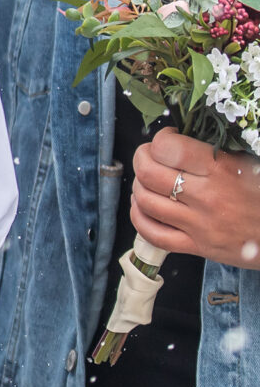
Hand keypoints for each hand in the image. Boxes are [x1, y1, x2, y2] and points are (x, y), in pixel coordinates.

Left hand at [130, 127, 259, 266]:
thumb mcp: (250, 163)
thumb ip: (216, 151)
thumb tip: (180, 138)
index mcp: (222, 170)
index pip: (168, 148)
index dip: (160, 139)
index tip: (167, 139)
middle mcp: (207, 197)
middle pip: (149, 173)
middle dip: (141, 158)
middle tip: (150, 156)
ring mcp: (200, 225)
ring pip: (145, 201)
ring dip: (138, 186)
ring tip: (148, 180)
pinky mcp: (198, 247)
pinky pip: (153, 234)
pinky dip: (139, 217)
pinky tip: (144, 206)